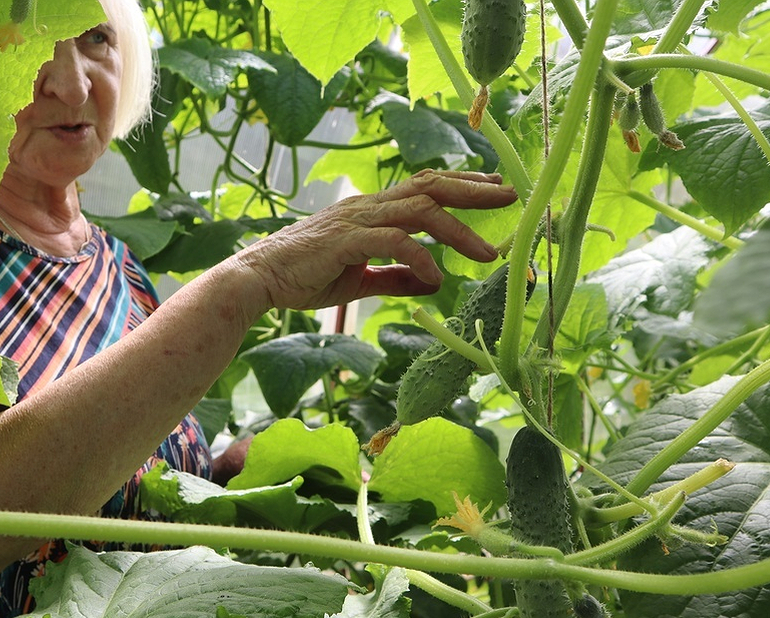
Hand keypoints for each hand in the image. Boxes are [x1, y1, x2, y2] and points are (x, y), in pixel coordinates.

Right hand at [223, 169, 516, 312]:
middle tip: (511, 195)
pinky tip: (437, 279)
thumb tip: (431, 282)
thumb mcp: (360, 278)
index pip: (424, 186)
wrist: (259, 279)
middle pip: (430, 187)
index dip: (461, 183)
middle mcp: (368, 207)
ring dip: (458, 230)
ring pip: (419, 211)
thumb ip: (395, 277)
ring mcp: (357, 220)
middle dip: (473, 191)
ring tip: (487, 253)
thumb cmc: (305, 276)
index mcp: (371, 211)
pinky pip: (393, 243)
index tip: (494, 186)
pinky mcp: (346, 240)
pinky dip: (420, 258)